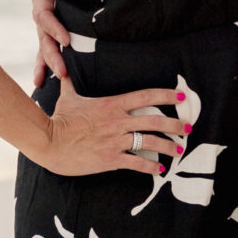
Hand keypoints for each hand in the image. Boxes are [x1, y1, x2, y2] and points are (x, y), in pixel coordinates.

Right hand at [26, 0, 71, 88]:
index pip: (45, 17)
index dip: (54, 28)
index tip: (66, 40)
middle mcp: (42, 17)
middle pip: (44, 39)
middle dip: (52, 56)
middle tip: (63, 71)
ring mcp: (47, 28)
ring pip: (45, 49)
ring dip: (48, 65)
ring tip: (54, 79)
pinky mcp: (53, 36)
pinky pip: (46, 53)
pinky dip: (44, 67)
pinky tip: (40, 82)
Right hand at [38, 54, 185, 180]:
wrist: (49, 141)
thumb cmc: (59, 119)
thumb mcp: (68, 97)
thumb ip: (71, 82)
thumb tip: (63, 68)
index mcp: (112, 104)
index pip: (145, 96)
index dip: (166, 96)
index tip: (181, 97)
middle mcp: (118, 121)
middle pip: (154, 121)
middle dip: (175, 125)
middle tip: (188, 128)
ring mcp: (116, 140)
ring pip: (150, 143)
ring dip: (168, 146)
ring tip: (179, 150)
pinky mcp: (111, 158)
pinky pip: (137, 163)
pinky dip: (150, 167)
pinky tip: (159, 170)